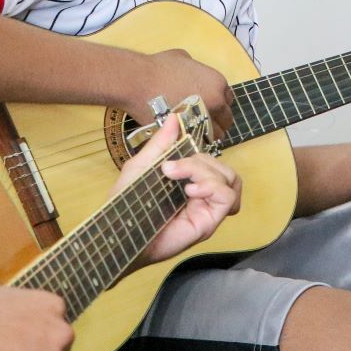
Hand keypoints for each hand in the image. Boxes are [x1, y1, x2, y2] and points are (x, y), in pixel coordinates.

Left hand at [116, 113, 242, 267]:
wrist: (120, 233)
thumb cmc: (126, 203)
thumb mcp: (142, 166)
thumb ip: (161, 144)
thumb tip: (176, 117)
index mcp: (186, 179)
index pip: (208, 159)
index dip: (196, 155)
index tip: (170, 162)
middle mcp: (201, 192)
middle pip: (221, 166)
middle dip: (199, 163)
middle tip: (172, 171)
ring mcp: (207, 207)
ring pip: (230, 178)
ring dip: (208, 173)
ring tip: (186, 183)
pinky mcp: (209, 220)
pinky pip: (228, 196)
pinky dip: (214, 187)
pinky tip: (193, 191)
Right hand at [126, 49, 234, 136]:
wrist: (139, 81)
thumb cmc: (160, 66)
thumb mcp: (185, 59)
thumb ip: (197, 69)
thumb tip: (194, 74)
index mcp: (218, 84)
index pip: (229, 100)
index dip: (220, 104)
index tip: (213, 108)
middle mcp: (215, 102)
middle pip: (226, 120)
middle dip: (218, 122)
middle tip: (206, 123)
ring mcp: (202, 119)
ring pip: (215, 135)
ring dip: (208, 134)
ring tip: (197, 133)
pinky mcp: (187, 131)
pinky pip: (197, 141)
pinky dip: (194, 140)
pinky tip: (186, 136)